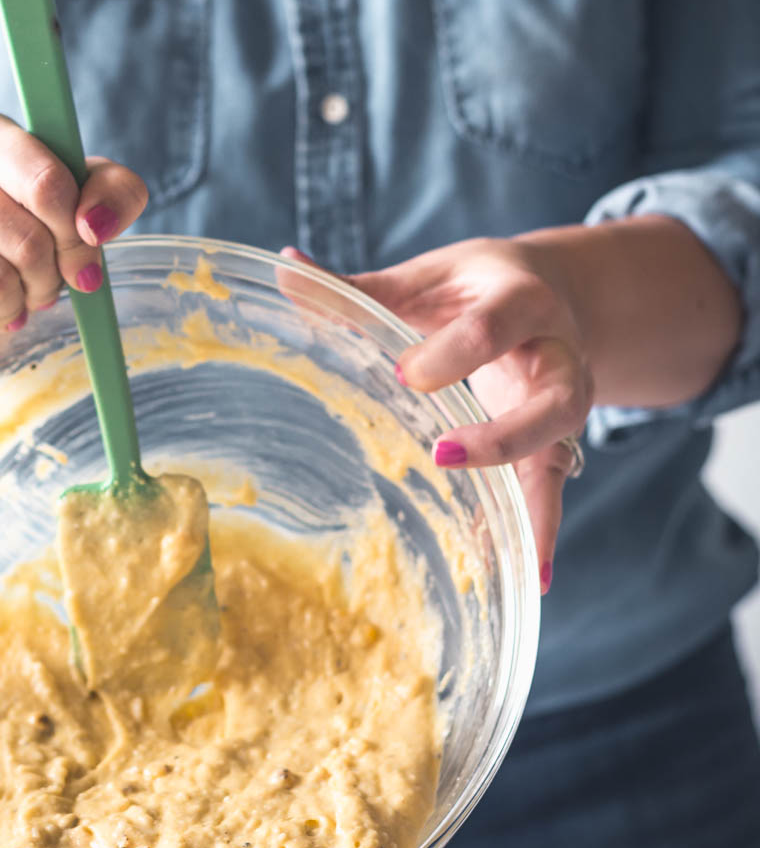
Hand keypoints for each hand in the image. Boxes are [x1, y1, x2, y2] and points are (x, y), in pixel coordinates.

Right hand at [0, 106, 147, 375]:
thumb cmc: (21, 230)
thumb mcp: (78, 200)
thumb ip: (113, 193)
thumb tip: (95, 225)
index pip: (46, 184)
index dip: (75, 235)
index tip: (81, 255)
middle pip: (26, 240)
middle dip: (48, 277)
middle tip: (41, 284)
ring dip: (16, 306)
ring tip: (10, 300)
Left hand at [283, 238, 593, 590]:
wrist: (556, 294)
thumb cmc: (476, 287)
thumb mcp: (427, 277)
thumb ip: (360, 286)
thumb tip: (285, 268)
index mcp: (521, 302)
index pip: (493, 327)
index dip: (452, 352)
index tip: (405, 375)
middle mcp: (558, 356)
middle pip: (550, 399)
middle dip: (502, 433)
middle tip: (442, 454)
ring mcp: (562, 405)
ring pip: (556, 451)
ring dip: (530, 501)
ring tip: (512, 554)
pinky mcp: (556, 444)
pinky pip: (551, 490)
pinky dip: (543, 534)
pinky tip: (533, 579)